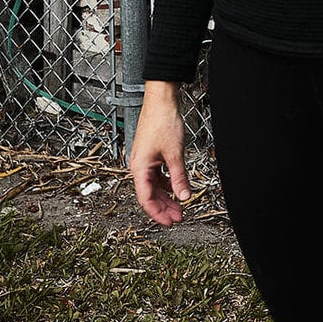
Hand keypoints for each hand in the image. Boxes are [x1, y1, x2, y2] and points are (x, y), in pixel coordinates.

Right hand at [129, 80, 191, 226]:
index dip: (158, 213)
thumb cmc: (162, 121)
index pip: (146, 198)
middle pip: (150, 194)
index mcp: (139, 167)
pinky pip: (157, 174)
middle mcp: (138, 166)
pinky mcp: (151, 154)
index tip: (170, 222)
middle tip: (179, 217)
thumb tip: (184, 196)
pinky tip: (176, 187)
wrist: (161, 100)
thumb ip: (179, 176)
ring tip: (180, 205)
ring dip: (166, 196)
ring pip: (154, 185)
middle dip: (164, 207)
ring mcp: (144, 160)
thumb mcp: (174, 152)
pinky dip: (166, 182)